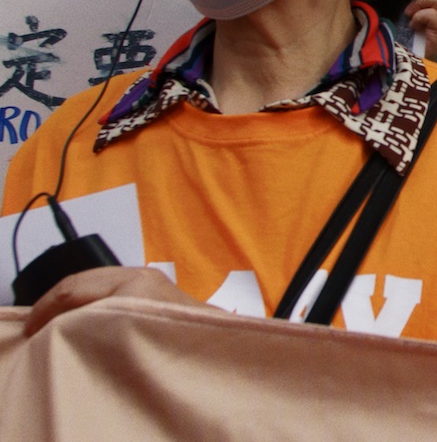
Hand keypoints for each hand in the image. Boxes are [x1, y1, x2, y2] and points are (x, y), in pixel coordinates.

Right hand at [24, 266, 205, 336]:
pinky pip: (110, 287)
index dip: (46, 309)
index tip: (31, 332)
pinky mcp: (155, 286)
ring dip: (72, 303)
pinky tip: (83, 320)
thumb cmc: (182, 340)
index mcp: (133, 282)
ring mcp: (150, 277)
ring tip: (56, 326)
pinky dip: (90, 301)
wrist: (225, 342)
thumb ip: (93, 323)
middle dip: (55, 303)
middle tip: (36, 330)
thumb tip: (64, 325)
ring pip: (95, 283)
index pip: (74, 288)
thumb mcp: (127, 333)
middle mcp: (141, 274)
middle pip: (82, 281)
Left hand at [404, 0, 436, 60]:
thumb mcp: (398, 14)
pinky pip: (434, 15)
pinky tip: (413, 25)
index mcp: (431, 7)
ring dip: (419, 3)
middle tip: (408, 4)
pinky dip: (420, 16)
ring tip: (409, 15)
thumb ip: (402, 0)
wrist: (404, 64)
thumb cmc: (398, 39)